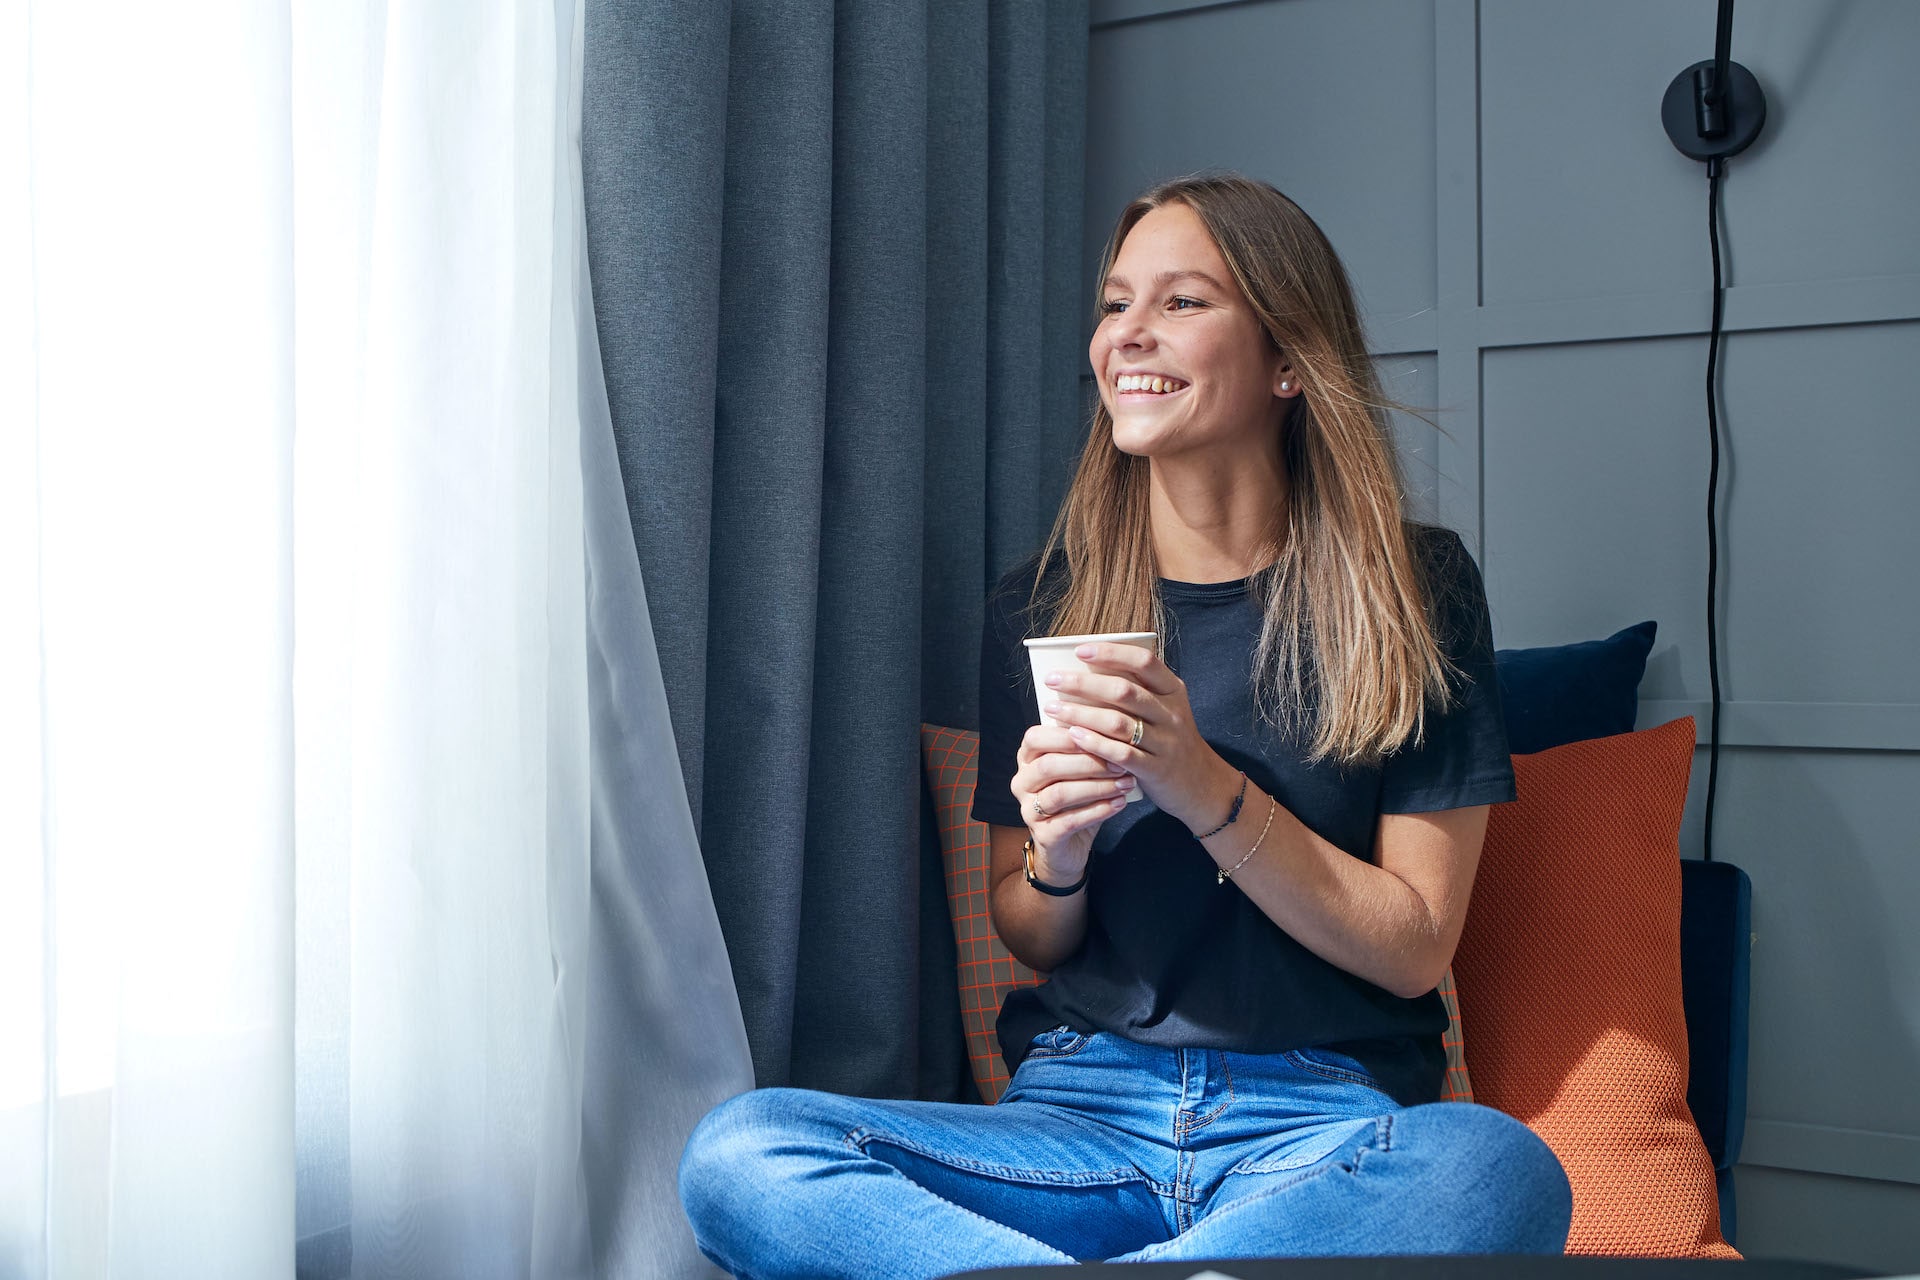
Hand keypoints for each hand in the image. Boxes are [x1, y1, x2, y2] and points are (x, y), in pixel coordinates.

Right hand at [1010, 724, 1133, 881]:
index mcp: (1026, 759)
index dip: (1067, 735)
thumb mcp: (1079, 768)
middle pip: (1049, 765)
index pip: (1036, 737)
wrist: (1070, 844)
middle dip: (1088, 762)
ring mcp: (1028, 810)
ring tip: (1126, 784)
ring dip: (1097, 787)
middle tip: (1121, 763)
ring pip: (1060, 793)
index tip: (1102, 735)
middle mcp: (1022, 783)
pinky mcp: (1043, 836)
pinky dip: (1098, 810)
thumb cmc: (1078, 797)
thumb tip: (1114, 720)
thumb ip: (1087, 746)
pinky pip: (1070, 820)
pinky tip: (1119, 803)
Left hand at [1038, 642, 1239, 834]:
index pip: (1144, 662)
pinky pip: (1122, 753)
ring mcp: (1166, 742)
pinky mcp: (1156, 769)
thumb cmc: (1170, 741)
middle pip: (1124, 691)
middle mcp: (1172, 713)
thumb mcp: (1165, 710)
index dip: (1112, 653)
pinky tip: (1073, 736)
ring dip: (1081, 713)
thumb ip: (1138, 692)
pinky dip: (1094, 744)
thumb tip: (1086, 671)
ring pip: (1118, 723)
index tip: (1080, 650)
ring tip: (1052, 708)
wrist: (1201, 784)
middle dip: (1083, 683)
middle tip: (1053, 679)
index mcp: (1174, 690)